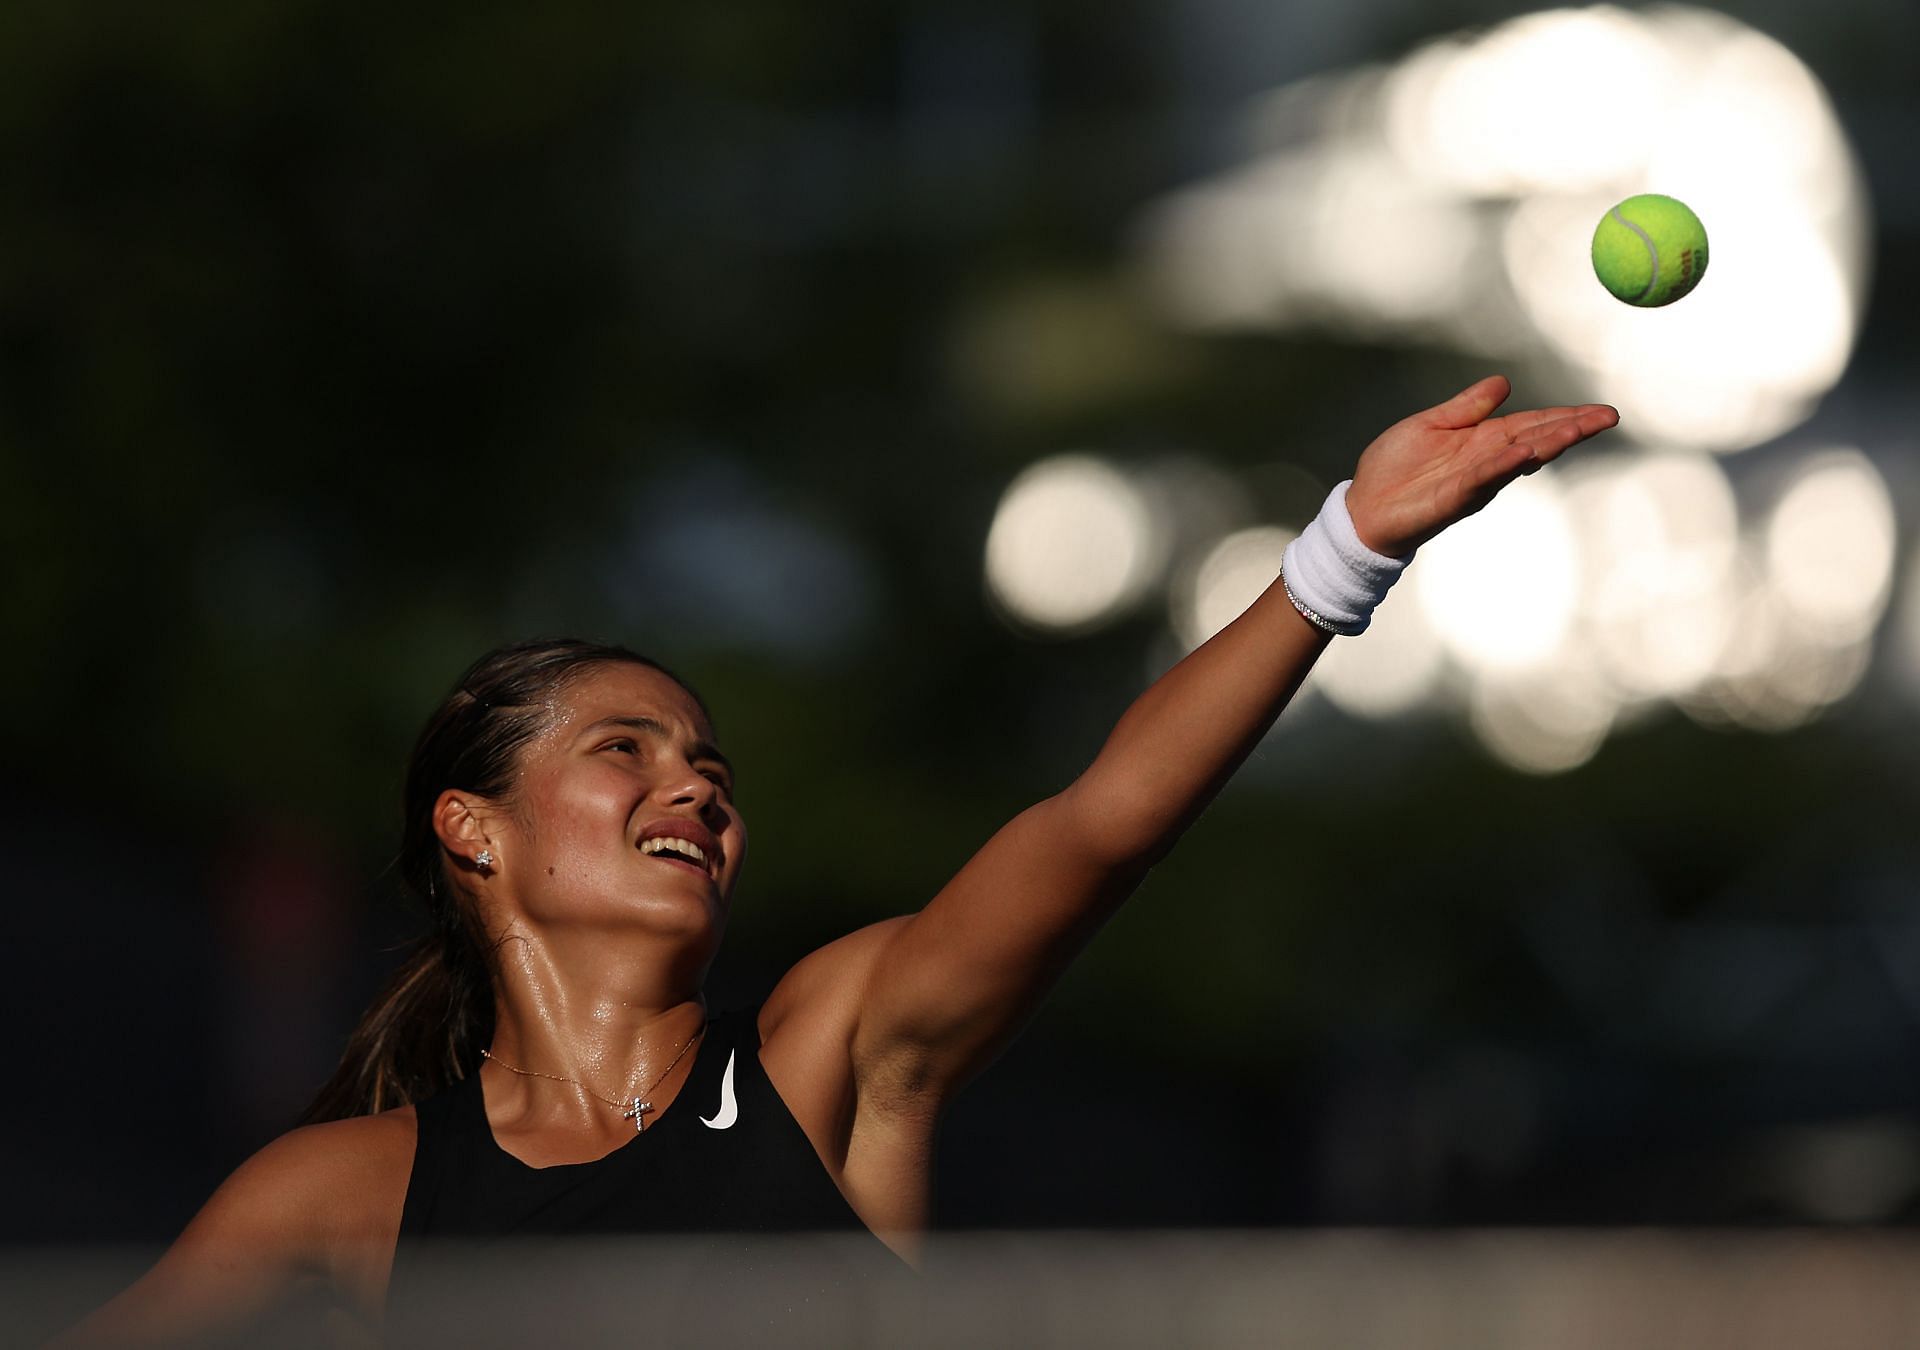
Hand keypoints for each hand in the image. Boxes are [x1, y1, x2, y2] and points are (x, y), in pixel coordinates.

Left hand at [1343, 376, 1618, 556]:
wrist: (1364, 508)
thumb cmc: (1393, 469)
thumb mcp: (1432, 424)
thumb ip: (1468, 407)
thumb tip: (1504, 382)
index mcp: (1483, 440)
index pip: (1533, 424)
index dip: (1566, 417)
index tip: (1602, 412)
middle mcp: (1486, 461)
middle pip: (1537, 440)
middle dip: (1573, 428)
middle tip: (1609, 417)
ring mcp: (1474, 480)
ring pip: (1518, 458)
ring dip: (1549, 443)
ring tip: (1579, 429)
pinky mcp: (1454, 497)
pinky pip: (1482, 478)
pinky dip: (1503, 465)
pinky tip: (1523, 452)